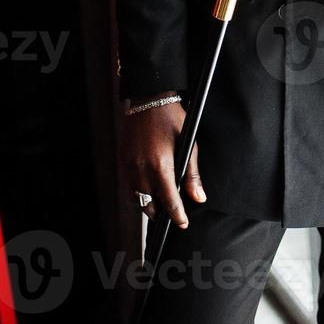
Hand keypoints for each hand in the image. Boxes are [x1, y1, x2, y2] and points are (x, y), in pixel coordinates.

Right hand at [120, 97, 203, 229]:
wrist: (149, 100)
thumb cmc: (172, 118)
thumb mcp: (189, 144)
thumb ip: (192, 175)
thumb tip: (198, 197)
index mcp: (161, 166)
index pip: (169, 201)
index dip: (177, 216)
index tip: (182, 224)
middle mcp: (142, 169)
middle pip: (150, 205)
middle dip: (160, 213)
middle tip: (171, 214)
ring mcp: (130, 165)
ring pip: (137, 198)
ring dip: (148, 204)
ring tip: (160, 204)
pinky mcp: (124, 160)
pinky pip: (130, 185)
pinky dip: (139, 192)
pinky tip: (149, 189)